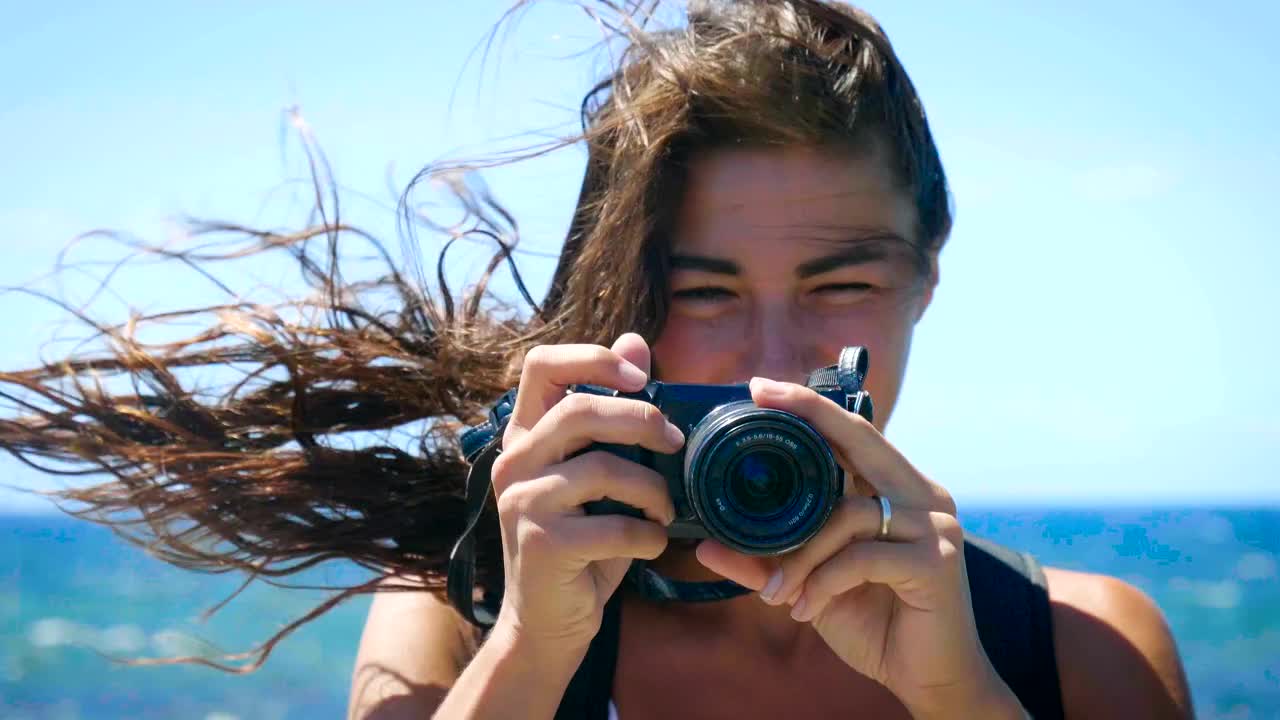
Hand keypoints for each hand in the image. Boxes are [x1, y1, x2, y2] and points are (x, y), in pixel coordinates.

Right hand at [490, 333, 682, 653]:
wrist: (548, 622)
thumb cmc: (581, 542)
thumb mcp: (597, 473)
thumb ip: (612, 415)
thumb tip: (637, 342)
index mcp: (525, 436)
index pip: (541, 365)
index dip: (594, 358)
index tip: (640, 376)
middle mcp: (514, 462)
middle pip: (580, 411)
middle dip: (642, 420)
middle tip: (676, 442)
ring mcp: (522, 502)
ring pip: (604, 468)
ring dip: (653, 490)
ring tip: (664, 511)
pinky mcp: (541, 544)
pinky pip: (616, 525)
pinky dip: (648, 536)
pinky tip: (650, 544)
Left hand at [696, 377, 1021, 718]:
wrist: (930, 677)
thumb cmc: (875, 622)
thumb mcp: (811, 586)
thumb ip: (766, 562)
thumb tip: (705, 546)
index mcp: (897, 492)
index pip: (853, 436)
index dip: (811, 407)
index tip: (762, 387)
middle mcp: (923, 497)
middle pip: (862, 441)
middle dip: (809, 415)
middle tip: (761, 398)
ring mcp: (935, 527)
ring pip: (847, 514)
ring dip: (802, 556)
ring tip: (779, 594)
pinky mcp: (937, 562)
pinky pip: (863, 557)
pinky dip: (825, 581)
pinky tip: (808, 608)